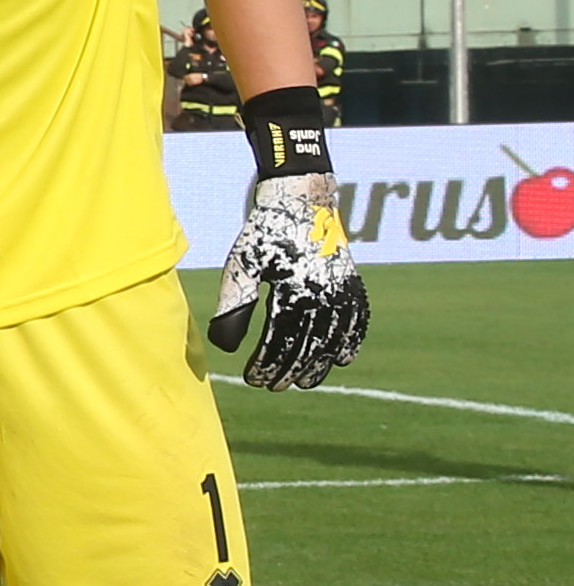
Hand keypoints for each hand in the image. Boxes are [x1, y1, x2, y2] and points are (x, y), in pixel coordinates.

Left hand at [205, 169, 368, 388]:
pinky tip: (341, 359)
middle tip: (273, 386)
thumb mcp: (241, 265)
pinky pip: (358, 320)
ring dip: (319, 364)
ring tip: (304, 382)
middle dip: (290, 370)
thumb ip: (235, 304)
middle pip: (309, 345)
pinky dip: (351, 341)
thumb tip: (226, 346)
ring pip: (334, 338)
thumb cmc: (263, 233)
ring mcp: (344, 289)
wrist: (300, 198)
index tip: (254, 379)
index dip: (268, 364)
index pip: (282, 341)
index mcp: (296, 291)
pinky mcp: (353, 282)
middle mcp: (326, 294)